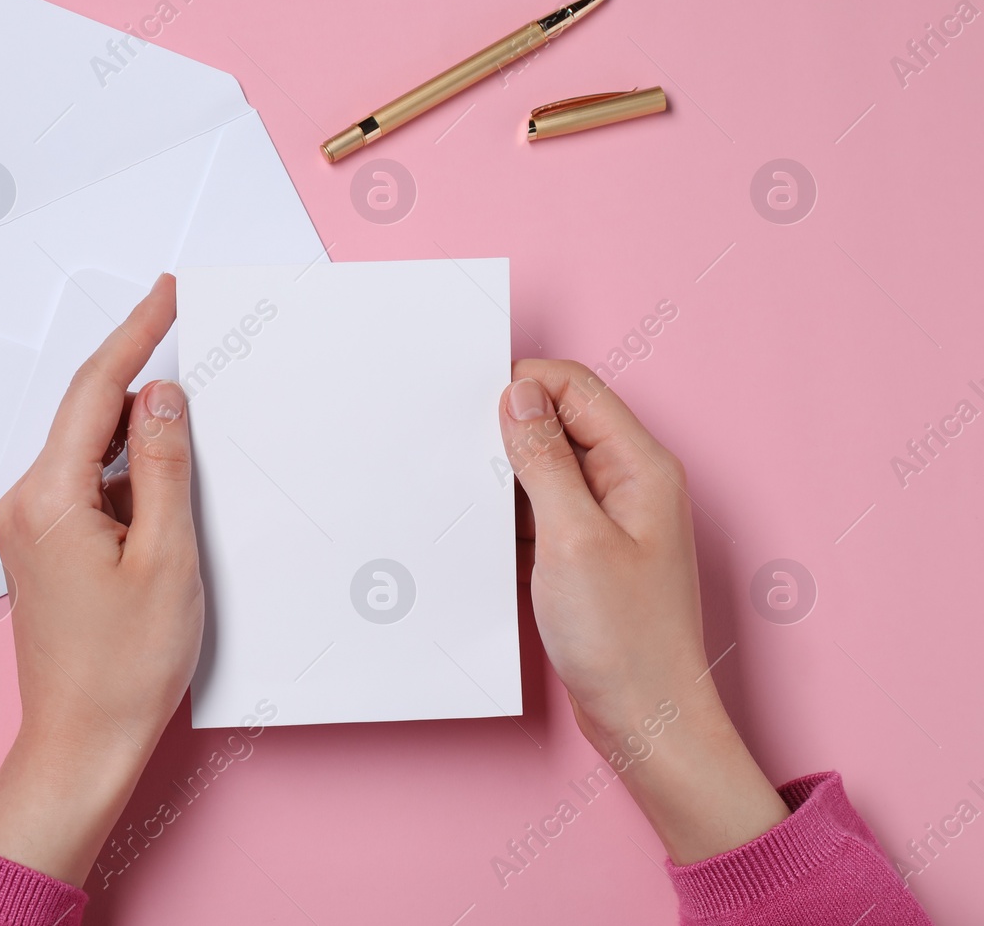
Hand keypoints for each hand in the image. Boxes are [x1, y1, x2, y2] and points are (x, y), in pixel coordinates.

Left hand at [0, 274, 202, 884]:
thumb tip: (164, 396)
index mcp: (48, 498)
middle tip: (199, 362)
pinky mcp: (41, 549)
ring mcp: (28, 528)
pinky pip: (89, 491)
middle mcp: (24, 504)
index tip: (167, 294)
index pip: (96, 390)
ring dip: (143, 452)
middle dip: (146, 393)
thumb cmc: (124, 669)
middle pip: (91, 418)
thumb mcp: (167, 559)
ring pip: (93, 457)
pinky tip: (167, 514)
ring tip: (189, 495)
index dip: (137, 334)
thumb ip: (167, 467)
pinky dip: (130, 486)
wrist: (81, 745)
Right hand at [499, 360, 787, 864]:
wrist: (647, 720)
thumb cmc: (625, 640)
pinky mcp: (591, 552)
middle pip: (561, 422)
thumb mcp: (571, 538)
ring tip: (473, 504)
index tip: (470, 409)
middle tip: (462, 456)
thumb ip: (544, 459)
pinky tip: (488, 537)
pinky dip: (515, 516)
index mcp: (640, 466)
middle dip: (508, 431)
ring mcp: (612, 519)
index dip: (522, 387)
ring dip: (508, 478)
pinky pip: (545, 510)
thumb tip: (519, 394)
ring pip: (548, 467)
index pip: (575, 388)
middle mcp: (630, 483)